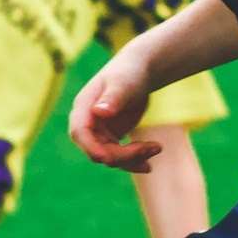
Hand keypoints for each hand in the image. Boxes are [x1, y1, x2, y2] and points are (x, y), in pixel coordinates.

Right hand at [69, 50, 161, 172]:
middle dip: (123, 155)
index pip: (79, 133)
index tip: (108, 159)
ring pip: (111, 157)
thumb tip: (99, 112)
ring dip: (133, 159)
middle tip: (151, 148)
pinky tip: (148, 166)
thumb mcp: (122, 84)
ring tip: (157, 147)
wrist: (138, 72)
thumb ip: (111, 98)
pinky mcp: (111, 138)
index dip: (90, 148)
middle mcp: (88, 124)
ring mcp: (99, 133)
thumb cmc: (128, 73)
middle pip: (98, 150)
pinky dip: (134, 161)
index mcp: (84, 108)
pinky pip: (120, 157)